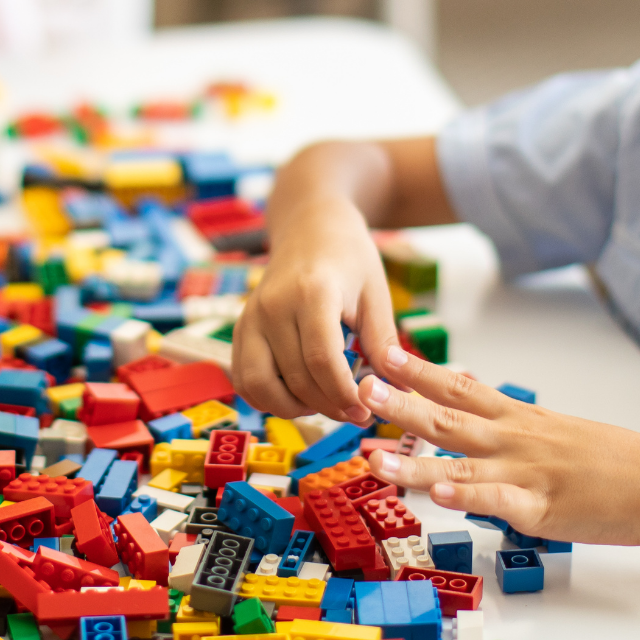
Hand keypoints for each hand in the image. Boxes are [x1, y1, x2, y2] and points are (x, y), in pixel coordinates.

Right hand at [231, 201, 400, 424]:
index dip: (344, 396)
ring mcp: (251, 318)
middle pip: (296, 379)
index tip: (366, 412)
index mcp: (312, 292)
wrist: (310, 225)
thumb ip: (383, 343)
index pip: (322, 361)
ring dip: (294, 409)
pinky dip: (267, 399)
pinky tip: (297, 396)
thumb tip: (400, 390)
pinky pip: (244, 380)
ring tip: (323, 404)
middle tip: (355, 414)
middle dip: (329, 407)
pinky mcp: (239, 329)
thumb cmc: (348, 258)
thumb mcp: (376, 294)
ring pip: (260, 386)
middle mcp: (273, 305)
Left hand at [360, 344, 639, 545]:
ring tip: (371, 455)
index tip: (383, 354)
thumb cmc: (618, 465)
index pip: (461, 387)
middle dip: (399, 402)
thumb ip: (520, 440)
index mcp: (522, 421)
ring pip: (459, 463)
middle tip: (359, 386)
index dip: (419, 372)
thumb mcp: (561, 439)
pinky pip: (496, 502)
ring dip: (411, 461)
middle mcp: (517, 440)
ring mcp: (526, 474)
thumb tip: (487, 445)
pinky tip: (436, 496)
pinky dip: (465, 498)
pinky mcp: (541, 509)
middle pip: (448, 417)